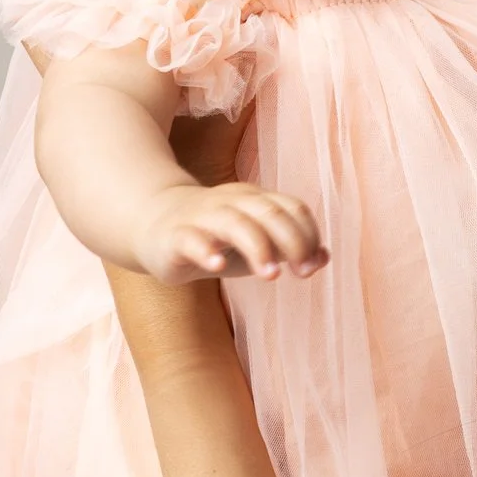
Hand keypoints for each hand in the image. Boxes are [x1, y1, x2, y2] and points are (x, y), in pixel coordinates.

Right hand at [133, 176, 325, 282]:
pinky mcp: (175, 236)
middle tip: (300, 273)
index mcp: (255, 201)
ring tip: (271, 275)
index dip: (308, 236)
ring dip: (258, 247)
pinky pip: (192, 238)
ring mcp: (202, 217)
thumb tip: (324, 258)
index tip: (310, 268)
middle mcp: (231, 203)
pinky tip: (217, 265)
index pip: (292, 209)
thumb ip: (289, 250)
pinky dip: (207, 250)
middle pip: (268, 212)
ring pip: (234, 222)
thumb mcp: (256, 244)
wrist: (152, 223)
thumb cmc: (214, 237)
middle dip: (291, 241)